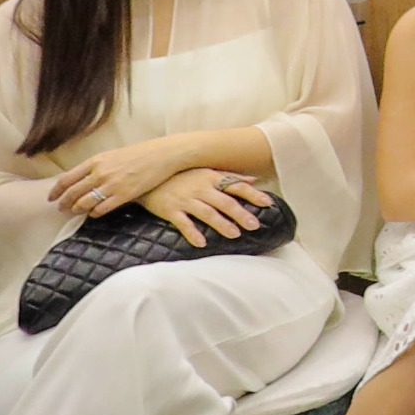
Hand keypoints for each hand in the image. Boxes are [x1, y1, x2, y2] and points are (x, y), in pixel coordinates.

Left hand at [52, 135, 188, 213]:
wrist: (163, 154)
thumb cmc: (140, 154)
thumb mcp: (113, 155)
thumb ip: (97, 166)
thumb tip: (82, 180)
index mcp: (95, 161)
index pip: (66, 179)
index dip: (55, 191)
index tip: (51, 198)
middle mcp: (100, 173)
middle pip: (72, 193)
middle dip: (64, 203)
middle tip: (61, 209)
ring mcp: (111, 185)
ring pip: (84, 203)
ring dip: (77, 210)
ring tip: (76, 212)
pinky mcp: (124, 195)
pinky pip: (101, 209)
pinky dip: (94, 213)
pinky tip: (94, 214)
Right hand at [136, 167, 273, 246]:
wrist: (148, 177)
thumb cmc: (181, 175)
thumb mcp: (206, 172)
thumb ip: (230, 177)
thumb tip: (254, 180)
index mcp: (211, 178)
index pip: (236, 186)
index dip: (252, 194)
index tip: (267, 203)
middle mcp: (200, 188)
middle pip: (224, 201)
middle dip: (240, 213)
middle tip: (254, 225)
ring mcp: (185, 199)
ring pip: (206, 213)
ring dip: (221, 224)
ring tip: (235, 234)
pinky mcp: (170, 210)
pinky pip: (182, 223)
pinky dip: (192, 233)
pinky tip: (202, 243)